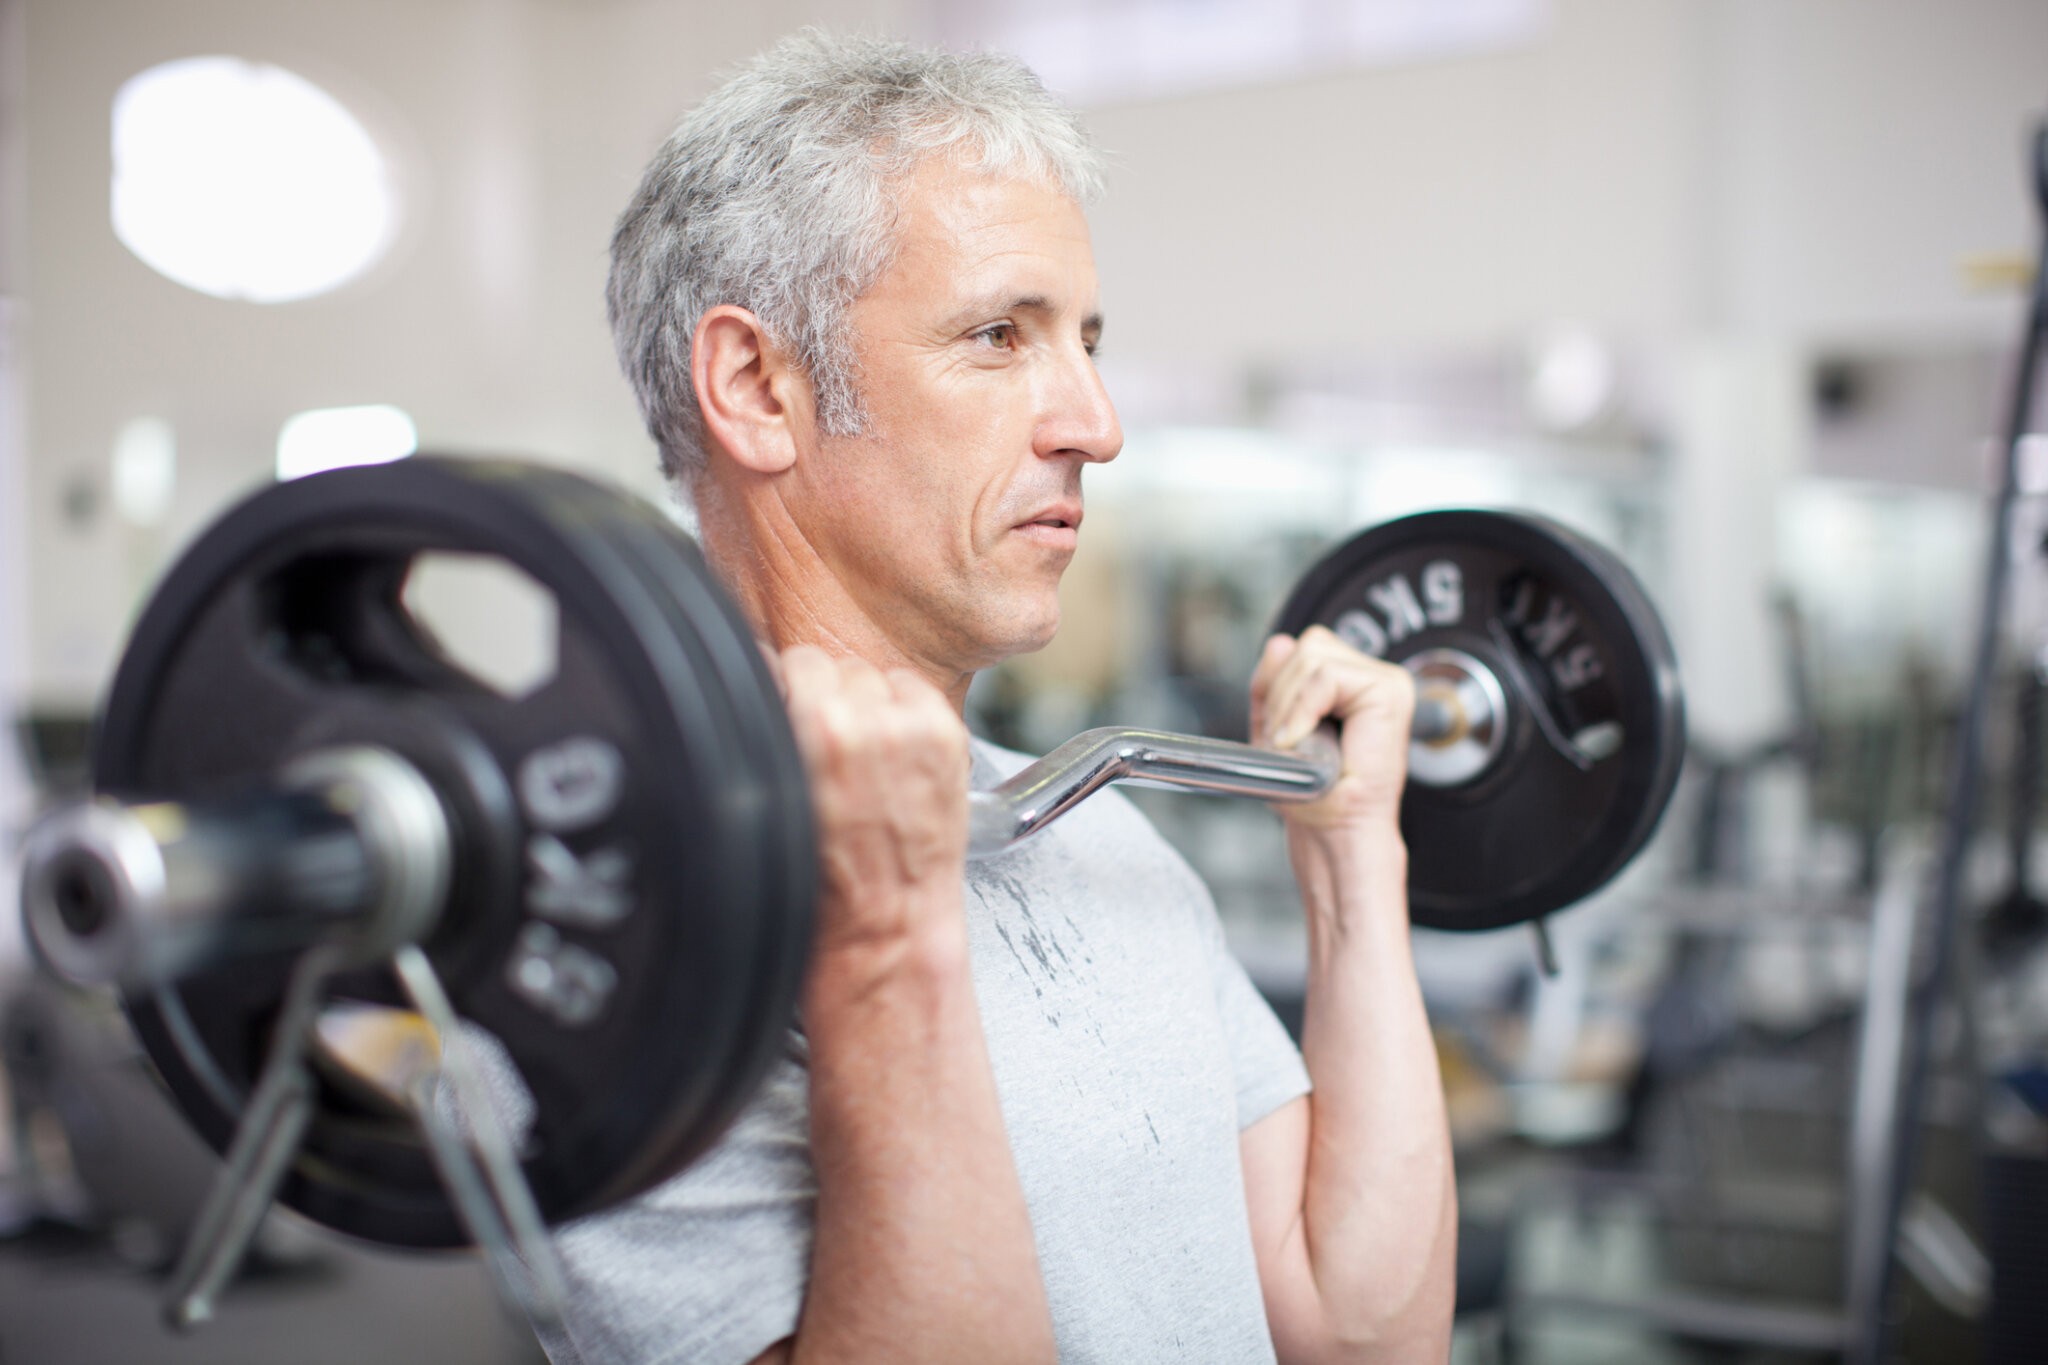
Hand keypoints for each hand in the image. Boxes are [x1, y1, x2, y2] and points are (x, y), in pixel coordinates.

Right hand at [778, 645, 971, 962]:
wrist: (883, 927)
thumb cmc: (822, 882)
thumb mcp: (771, 794)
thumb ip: (770, 731)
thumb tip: (768, 680)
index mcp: (809, 731)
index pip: (789, 660)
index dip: (788, 691)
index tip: (790, 714)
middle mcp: (862, 723)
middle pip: (833, 664)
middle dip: (828, 698)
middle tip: (829, 748)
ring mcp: (911, 729)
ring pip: (875, 674)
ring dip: (869, 703)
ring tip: (865, 756)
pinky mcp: (946, 737)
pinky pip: (915, 690)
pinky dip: (906, 712)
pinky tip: (896, 754)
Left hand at [1248, 626, 1414, 835]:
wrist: (1336, 829)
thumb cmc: (1314, 793)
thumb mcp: (1277, 725)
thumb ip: (1275, 682)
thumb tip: (1280, 643)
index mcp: (1349, 682)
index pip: (1299, 648)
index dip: (1274, 682)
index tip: (1276, 730)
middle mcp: (1372, 676)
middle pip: (1306, 646)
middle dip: (1280, 693)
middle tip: (1286, 741)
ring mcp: (1386, 680)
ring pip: (1312, 656)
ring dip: (1289, 703)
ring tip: (1297, 743)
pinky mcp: (1390, 691)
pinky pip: (1327, 676)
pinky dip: (1303, 708)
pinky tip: (1302, 739)